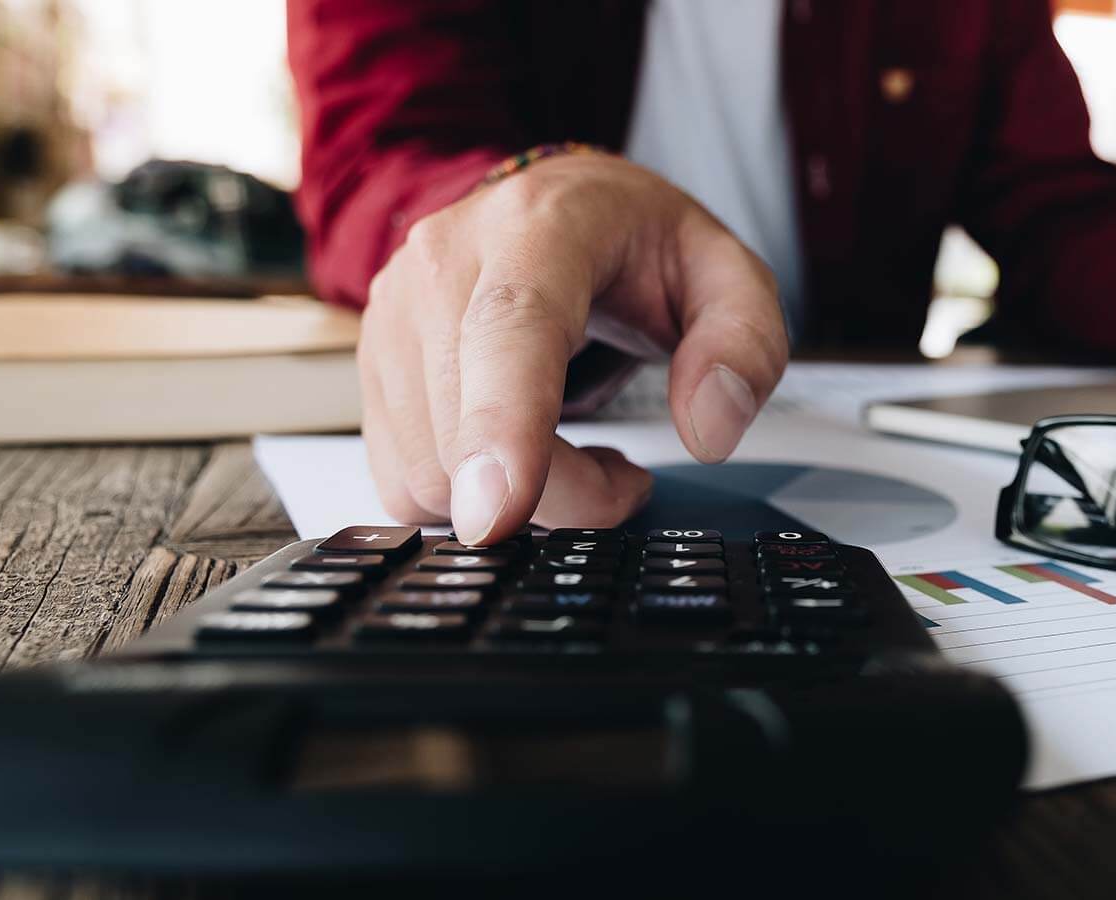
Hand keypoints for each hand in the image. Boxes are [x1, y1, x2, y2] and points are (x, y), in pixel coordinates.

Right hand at [361, 153, 787, 544]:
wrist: (555, 210)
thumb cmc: (640, 248)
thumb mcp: (730, 278)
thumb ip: (744, 347)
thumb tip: (708, 430)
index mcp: (539, 227)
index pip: (507, 328)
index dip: (501, 426)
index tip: (499, 512)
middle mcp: (444, 261)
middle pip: (467, 426)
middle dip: (558, 495)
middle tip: (625, 478)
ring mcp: (393, 314)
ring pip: (428, 470)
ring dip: (515, 501)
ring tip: (578, 454)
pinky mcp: (372, 365)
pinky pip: (405, 480)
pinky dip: (468, 499)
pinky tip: (521, 457)